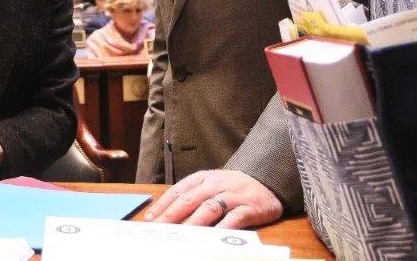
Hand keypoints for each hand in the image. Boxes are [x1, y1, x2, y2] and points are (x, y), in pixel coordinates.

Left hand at [143, 170, 282, 228]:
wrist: (267, 179)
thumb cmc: (232, 187)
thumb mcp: (210, 185)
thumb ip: (192, 197)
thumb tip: (168, 216)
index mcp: (202, 179)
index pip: (178, 191)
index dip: (162, 206)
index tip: (149, 220)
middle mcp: (215, 185)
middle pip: (190, 200)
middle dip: (172, 216)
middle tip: (159, 229)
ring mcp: (232, 195)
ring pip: (209, 208)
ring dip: (193, 223)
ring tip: (181, 235)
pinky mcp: (250, 207)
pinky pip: (235, 218)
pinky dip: (224, 227)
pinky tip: (214, 236)